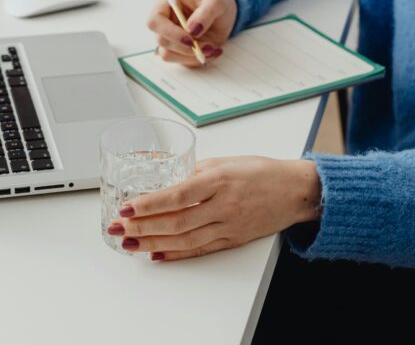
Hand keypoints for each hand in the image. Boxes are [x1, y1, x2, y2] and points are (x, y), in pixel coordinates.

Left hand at [105, 156, 321, 260]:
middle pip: (176, 221)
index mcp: (219, 180)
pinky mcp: (233, 239)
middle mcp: (223, 204)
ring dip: (153, 243)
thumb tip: (157, 170)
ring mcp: (229, 225)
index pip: (177, 195)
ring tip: (130, 244)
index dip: (149, 204)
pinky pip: (200, 249)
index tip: (127, 207)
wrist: (295, 191)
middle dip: (143, 227)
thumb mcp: (224, 161)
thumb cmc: (260, 171)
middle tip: (118, 229)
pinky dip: (176, 253)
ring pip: (185, 239)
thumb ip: (191, 169)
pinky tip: (156, 254)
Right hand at [146, 0, 237, 66]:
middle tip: (208, 46)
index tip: (191, 38)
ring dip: (191, 55)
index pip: (154, 21)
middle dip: (185, 47)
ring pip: (168, 55)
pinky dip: (197, 60)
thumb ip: (206, 13)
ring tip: (212, 48)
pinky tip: (211, 52)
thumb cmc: (216, 6)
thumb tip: (191, 29)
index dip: (170, 32)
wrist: (223, 19)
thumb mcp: (217, 3)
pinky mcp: (176, 52)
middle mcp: (163, 22)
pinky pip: (180, 61)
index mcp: (165, 5)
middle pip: (161, 40)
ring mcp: (168, 38)